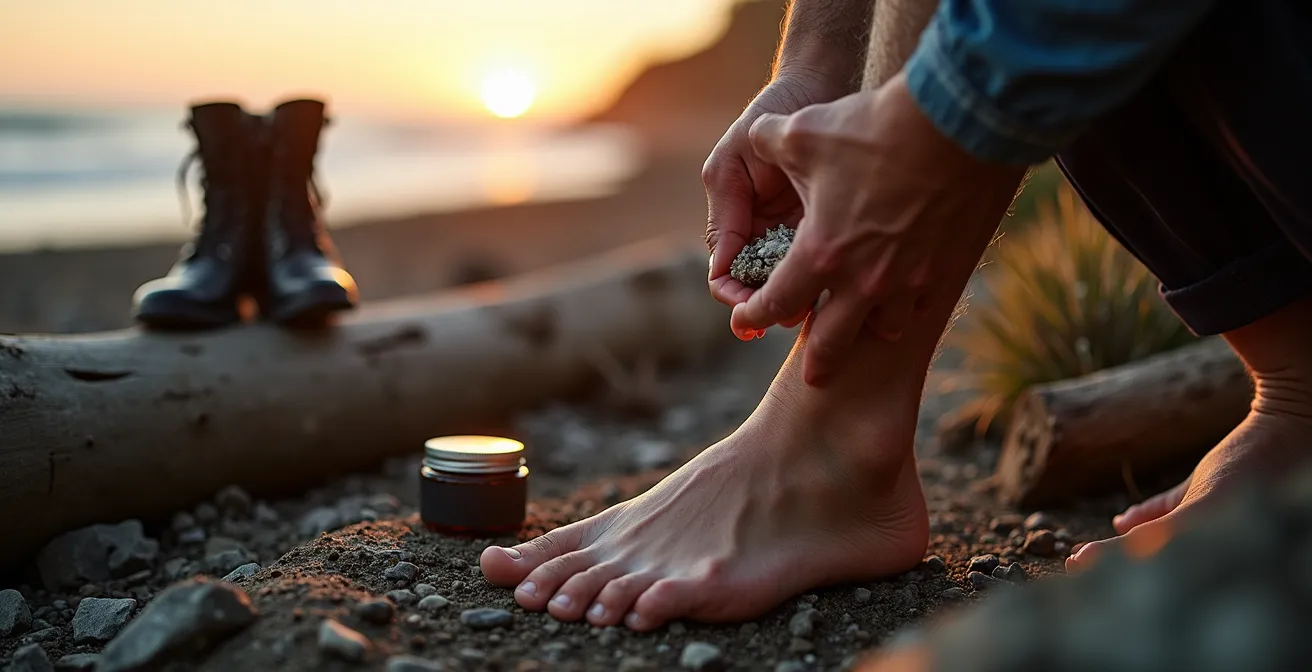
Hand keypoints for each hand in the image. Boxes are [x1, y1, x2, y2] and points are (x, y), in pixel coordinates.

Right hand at [703, 70, 848, 316]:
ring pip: (801, 287)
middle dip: (774, 308)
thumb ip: (728, 211)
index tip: (750, 313)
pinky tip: (851, 288)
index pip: (727, 277)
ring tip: (822, 307)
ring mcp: (804, 236)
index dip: (737, 299)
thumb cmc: (776, 115)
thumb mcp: (738, 159)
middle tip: (793, 316)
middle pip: (765, 292)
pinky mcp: (838, 231)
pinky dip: (837, 282)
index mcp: (739, 223)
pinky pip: (834, 269)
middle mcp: (769, 236)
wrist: (827, 85)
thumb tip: (723, 266)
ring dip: (807, 301)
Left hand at [734, 72, 1025, 384]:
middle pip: (830, 343)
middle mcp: (862, 282)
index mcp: (819, 255)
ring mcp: (908, 282)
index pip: (774, 305)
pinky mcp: (945, 271)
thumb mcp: (801, 131)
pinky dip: (907, 307)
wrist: (955, 122)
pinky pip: (920, 306)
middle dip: (817, 361)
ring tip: (861, 330)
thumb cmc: (872, 128)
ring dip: (866, 330)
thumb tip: (755, 138)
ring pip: (881, 329)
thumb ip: (767, 141)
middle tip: (812, 375)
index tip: (745, 321)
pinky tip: (903, 299)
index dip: (753, 316)